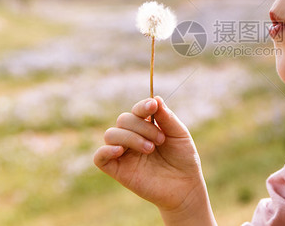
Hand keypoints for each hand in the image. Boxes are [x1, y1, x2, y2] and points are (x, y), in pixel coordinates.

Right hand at [93, 96, 207, 214]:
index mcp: (146, 126)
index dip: (142, 106)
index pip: (136, 110)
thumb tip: (155, 98)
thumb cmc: (183, 159)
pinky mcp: (117, 170)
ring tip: (150, 149)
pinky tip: (120, 151)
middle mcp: (132, 137)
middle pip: (123, 120)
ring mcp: (124, 153)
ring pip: (111, 134)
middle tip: (160, 140)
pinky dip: (105, 150)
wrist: (185, 186)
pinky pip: (99, 157)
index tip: (152, 106)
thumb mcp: (179, 134)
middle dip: (141, 126)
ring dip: (130, 137)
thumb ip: (166, 117)